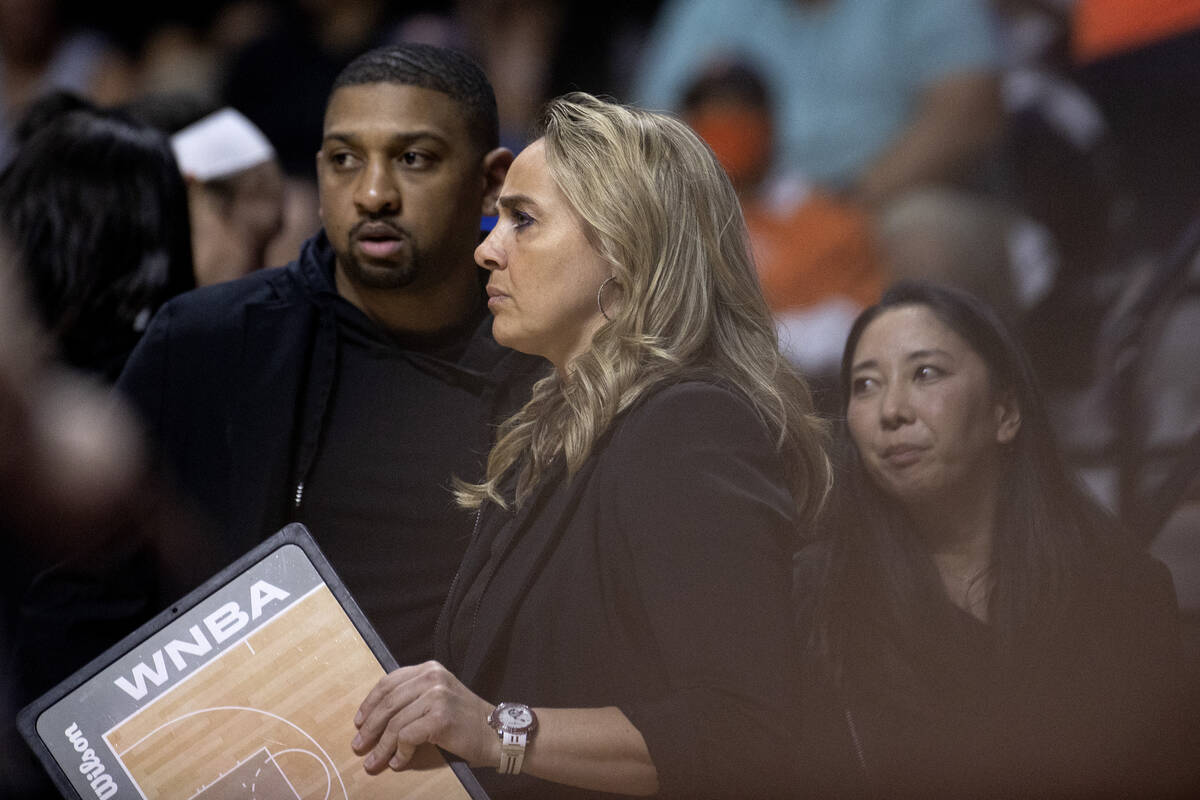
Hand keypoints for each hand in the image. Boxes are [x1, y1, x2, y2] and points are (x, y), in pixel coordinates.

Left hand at [351, 660, 497, 773]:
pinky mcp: (440, 717)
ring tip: (374, 762)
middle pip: (388, 703)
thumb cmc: (465, 720)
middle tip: (358, 745)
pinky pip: (408, 737)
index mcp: (429, 669)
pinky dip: (400, 753)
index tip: (358, 721)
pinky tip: (398, 762)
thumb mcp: (438, 697)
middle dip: (369, 727)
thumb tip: (375, 720)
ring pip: (395, 723)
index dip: (369, 703)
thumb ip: (412, 698)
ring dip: (381, 746)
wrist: (496, 732)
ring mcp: (437, 696)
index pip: (388, 683)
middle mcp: (432, 677)